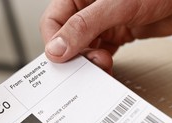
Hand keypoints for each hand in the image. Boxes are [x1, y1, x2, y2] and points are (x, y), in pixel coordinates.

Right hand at [40, 0, 171, 72]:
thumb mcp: (116, 6)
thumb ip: (84, 26)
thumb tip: (57, 48)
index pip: (53, 20)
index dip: (55, 42)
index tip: (62, 60)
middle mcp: (89, 8)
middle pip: (68, 37)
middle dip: (76, 54)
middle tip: (90, 63)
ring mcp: (103, 22)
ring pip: (84, 48)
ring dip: (90, 61)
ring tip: (102, 65)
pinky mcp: (118, 34)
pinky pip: (101, 52)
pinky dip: (102, 63)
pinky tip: (107, 67)